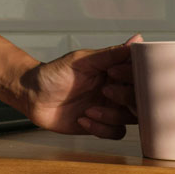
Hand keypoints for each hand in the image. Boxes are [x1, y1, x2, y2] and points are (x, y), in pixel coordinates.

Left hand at [16, 34, 141, 139]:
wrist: (33, 95)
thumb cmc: (54, 73)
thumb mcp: (81, 60)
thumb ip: (110, 54)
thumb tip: (138, 40)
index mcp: (115, 71)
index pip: (140, 74)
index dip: (134, 76)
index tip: (114, 74)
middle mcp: (116, 90)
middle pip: (140, 99)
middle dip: (126, 98)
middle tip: (104, 92)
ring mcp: (110, 108)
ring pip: (130, 119)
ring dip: (111, 116)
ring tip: (88, 109)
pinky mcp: (101, 125)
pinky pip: (116, 133)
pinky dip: (101, 128)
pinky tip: (82, 119)